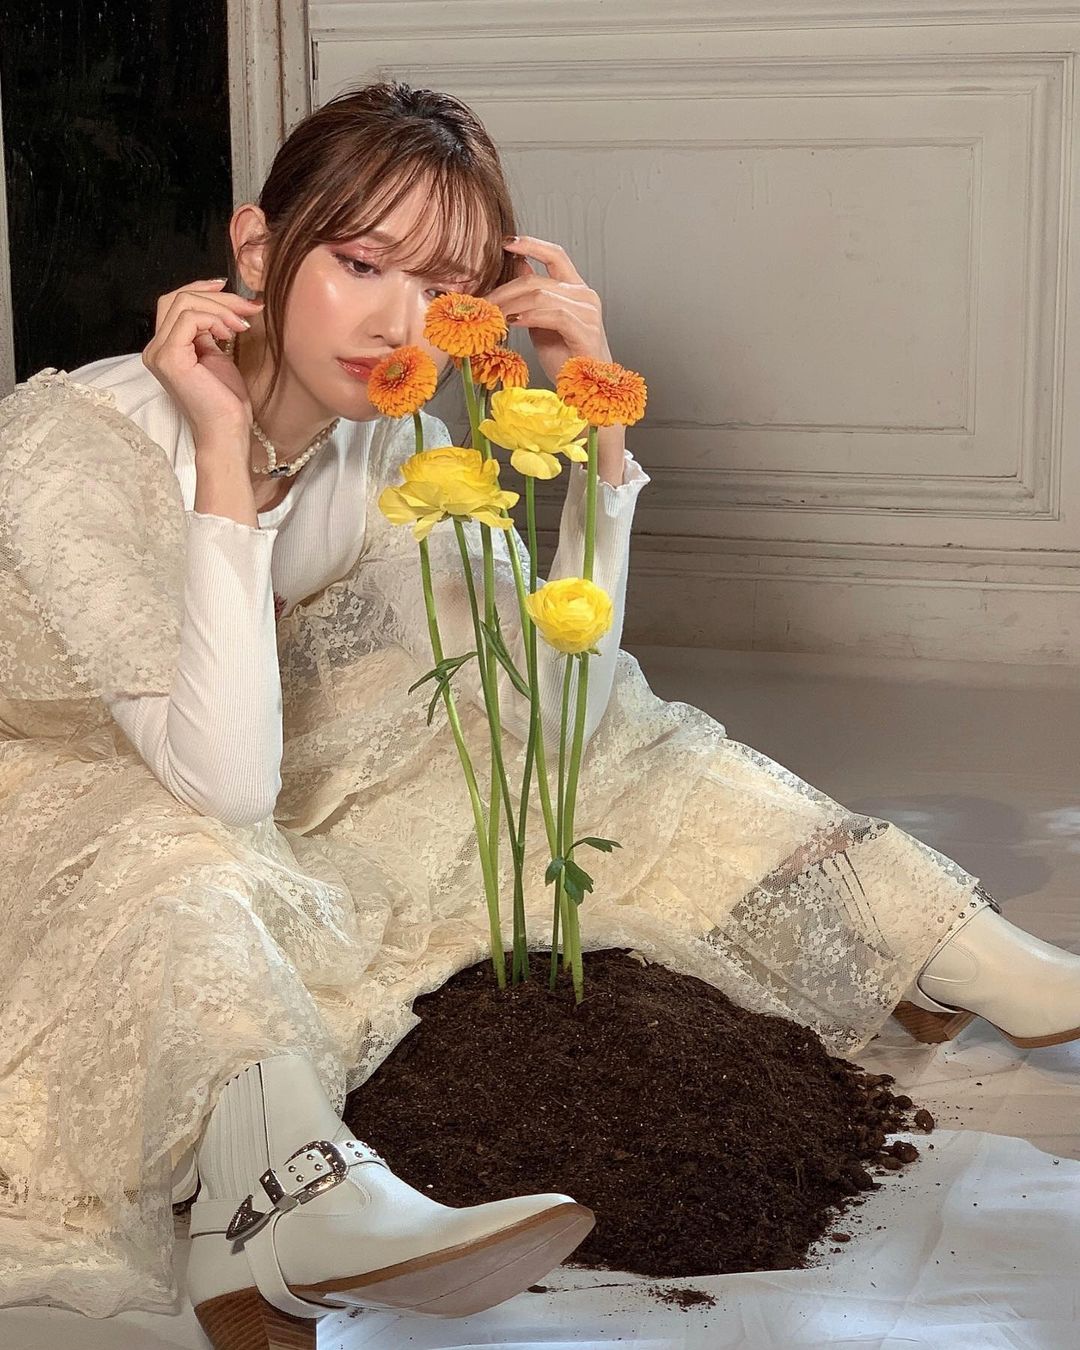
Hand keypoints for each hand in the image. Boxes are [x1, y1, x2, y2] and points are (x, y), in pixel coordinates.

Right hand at [142, 279, 263, 447]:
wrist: (227, 431)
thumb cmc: (225, 401)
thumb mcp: (216, 355)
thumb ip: (209, 330)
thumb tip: (222, 303)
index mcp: (165, 347)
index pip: (174, 302)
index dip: (202, 290)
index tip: (232, 291)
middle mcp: (155, 348)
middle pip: (177, 298)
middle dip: (217, 296)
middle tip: (247, 307)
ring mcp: (159, 353)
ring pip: (183, 303)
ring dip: (220, 308)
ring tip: (241, 325)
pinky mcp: (170, 358)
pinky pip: (189, 319)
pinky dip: (214, 319)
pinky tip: (231, 334)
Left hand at [485, 237, 613, 387]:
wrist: (585, 386)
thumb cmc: (565, 355)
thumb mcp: (541, 320)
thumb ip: (532, 295)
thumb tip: (517, 266)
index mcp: (575, 289)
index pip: (555, 255)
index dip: (531, 244)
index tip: (505, 242)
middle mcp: (584, 295)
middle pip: (537, 280)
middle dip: (504, 290)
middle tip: (483, 302)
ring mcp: (587, 312)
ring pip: (541, 296)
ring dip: (511, 305)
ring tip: (492, 316)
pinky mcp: (586, 330)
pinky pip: (553, 315)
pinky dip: (529, 317)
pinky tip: (513, 323)